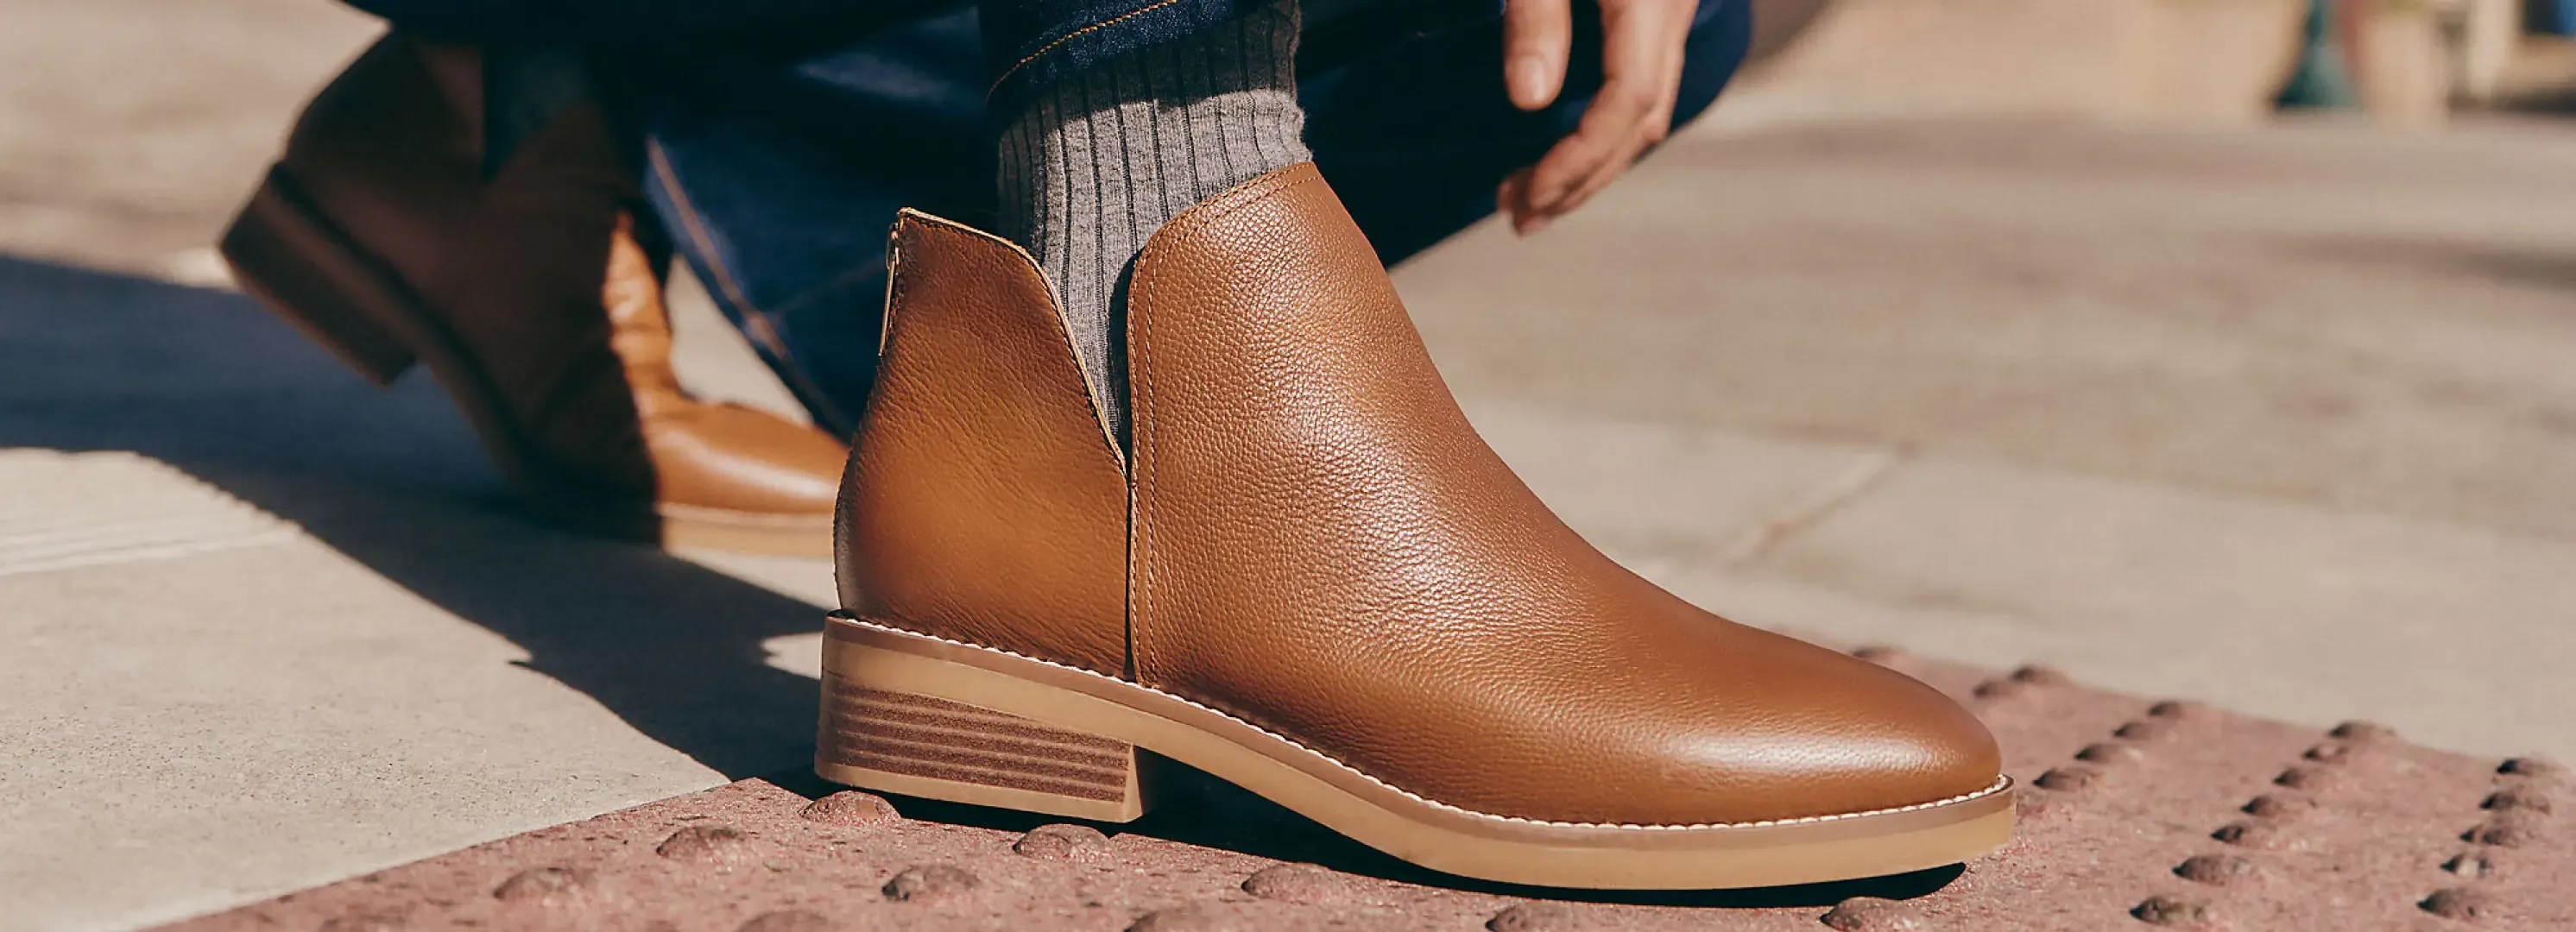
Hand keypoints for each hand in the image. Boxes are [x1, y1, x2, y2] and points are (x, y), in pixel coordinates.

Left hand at [1497, 0, 1695, 234]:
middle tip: (1520, 219)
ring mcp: (1672, 13)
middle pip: (1643, 120)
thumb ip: (1537, 18)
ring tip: (1533, 201)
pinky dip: (1607, 131)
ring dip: (1595, 164)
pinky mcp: (1657, 10)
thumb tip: (1529, 101)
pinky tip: (1567, 150)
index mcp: (1651, 3)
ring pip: (1649, 110)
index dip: (1581, 157)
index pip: (1631, 99)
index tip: (1528, 193)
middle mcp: (1673, 14)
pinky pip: (1644, 87)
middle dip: (1583, 180)